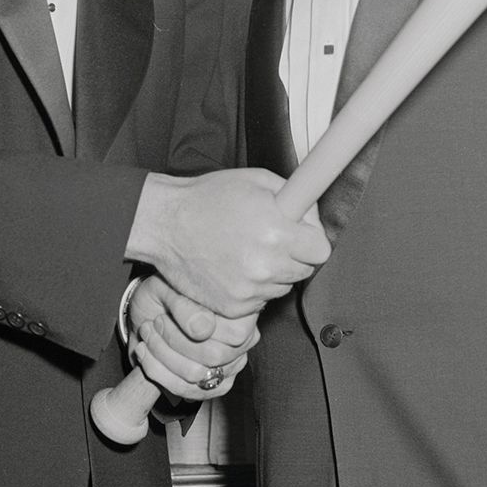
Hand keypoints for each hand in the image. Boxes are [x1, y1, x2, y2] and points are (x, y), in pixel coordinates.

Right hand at [125, 168, 330, 318]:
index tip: (301, 235)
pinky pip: (259, 301)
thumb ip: (295, 197)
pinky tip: (233, 267)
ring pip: (282, 287)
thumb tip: (312, 215)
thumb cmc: (208, 198)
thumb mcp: (257, 181)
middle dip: (293, 255)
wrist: (166, 223)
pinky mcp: (233, 306)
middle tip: (270, 240)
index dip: (311, 239)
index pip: (321, 250)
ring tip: (246, 251)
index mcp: (277, 232)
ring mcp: (249, 290)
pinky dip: (251, 287)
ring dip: (272, 273)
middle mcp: (266, 265)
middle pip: (304, 270)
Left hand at [126, 274, 259, 399]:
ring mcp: (233, 365)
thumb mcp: (172, 287)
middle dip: (172, 342)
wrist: (155, 306)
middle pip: (212, 356)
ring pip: (195, 375)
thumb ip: (188, 306)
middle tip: (153, 324)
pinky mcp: (217, 385)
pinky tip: (146, 353)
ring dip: (162, 356)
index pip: (232, 333)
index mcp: (242, 311)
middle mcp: (245, 340)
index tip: (163, 315)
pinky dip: (159, 373)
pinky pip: (187, 390)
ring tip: (147, 337)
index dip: (191, 327)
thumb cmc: (168, 290)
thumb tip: (202, 330)